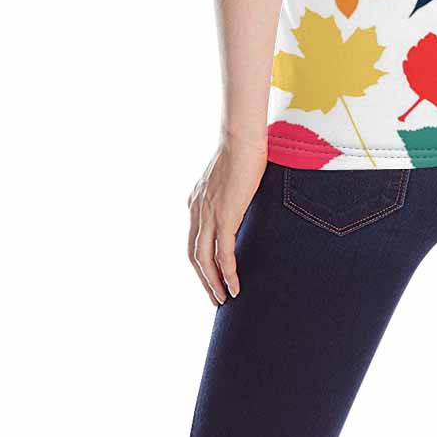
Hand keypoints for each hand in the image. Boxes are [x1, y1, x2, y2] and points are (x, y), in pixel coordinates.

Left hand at [188, 139, 267, 304]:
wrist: (242, 138)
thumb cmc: (242, 151)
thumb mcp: (230, 177)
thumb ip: (230, 193)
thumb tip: (243, 200)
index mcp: (196, 202)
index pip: (193, 240)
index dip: (201, 262)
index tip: (211, 276)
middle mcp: (197, 211)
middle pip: (194, 255)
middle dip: (204, 279)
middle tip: (216, 297)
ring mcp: (209, 214)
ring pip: (204, 259)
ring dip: (213, 282)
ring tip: (224, 298)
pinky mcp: (225, 216)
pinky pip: (223, 252)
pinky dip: (227, 271)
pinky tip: (234, 285)